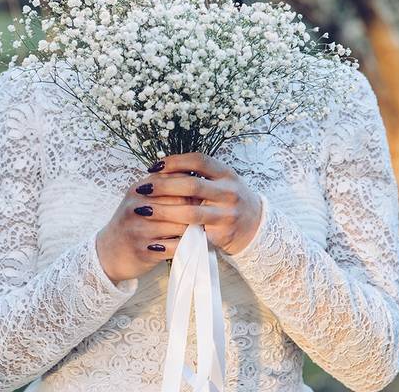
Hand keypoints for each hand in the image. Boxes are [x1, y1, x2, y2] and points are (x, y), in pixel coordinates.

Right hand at [95, 173, 197, 283]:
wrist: (109, 252)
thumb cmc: (132, 222)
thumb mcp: (140, 198)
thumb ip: (162, 185)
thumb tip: (192, 175)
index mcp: (139, 190)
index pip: (174, 181)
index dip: (191, 188)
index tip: (200, 194)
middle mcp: (137, 207)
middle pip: (180, 201)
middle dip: (195, 207)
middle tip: (204, 212)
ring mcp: (139, 230)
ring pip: (180, 225)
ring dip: (193, 228)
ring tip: (199, 228)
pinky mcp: (144, 251)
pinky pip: (174, 247)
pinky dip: (185, 246)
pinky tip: (188, 244)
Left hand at [131, 152, 262, 255]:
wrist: (256, 226)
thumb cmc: (229, 198)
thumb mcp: (221, 180)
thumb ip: (198, 173)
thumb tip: (162, 167)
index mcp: (227, 174)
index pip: (199, 161)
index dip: (174, 161)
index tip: (154, 166)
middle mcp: (229, 192)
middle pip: (192, 185)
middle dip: (163, 186)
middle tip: (143, 188)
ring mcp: (227, 215)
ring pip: (191, 213)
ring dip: (163, 211)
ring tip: (143, 210)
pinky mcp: (222, 236)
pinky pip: (193, 236)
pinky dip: (172, 237)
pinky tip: (155, 236)